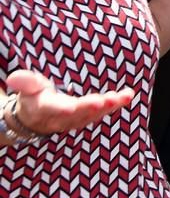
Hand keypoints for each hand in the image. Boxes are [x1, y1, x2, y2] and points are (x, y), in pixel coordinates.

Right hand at [5, 70, 133, 135]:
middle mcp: (62, 118)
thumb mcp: (27, 89)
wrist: (37, 118)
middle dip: (92, 107)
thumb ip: (25, 82)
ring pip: (94, 114)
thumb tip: (14, 77)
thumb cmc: (33, 98)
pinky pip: (103, 112)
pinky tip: (127, 96)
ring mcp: (76, 120)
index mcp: (44, 109)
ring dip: (110, 106)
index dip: (62, 108)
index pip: (53, 109)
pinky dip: (115, 104)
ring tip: (124, 96)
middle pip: (78, 113)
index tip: (71, 106)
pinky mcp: (88, 117)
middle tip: (105, 101)